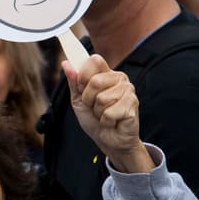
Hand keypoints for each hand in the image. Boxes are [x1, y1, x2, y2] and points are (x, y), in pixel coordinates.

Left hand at [62, 55, 152, 173]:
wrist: (108, 139)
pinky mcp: (133, 105)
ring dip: (97, 111)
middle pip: (95, 81)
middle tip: (93, 106)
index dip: (83, 74)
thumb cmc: (94, 119)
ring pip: (101, 98)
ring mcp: (128, 91)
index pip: (94, 60)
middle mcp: (119, 79)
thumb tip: (66, 63)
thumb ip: (73, 81)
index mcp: (106, 73)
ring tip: (104, 114)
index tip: (81, 87)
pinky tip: (112, 121)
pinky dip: (106, 120)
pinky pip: (109, 112)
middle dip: (88, 98)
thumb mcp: (78, 99)